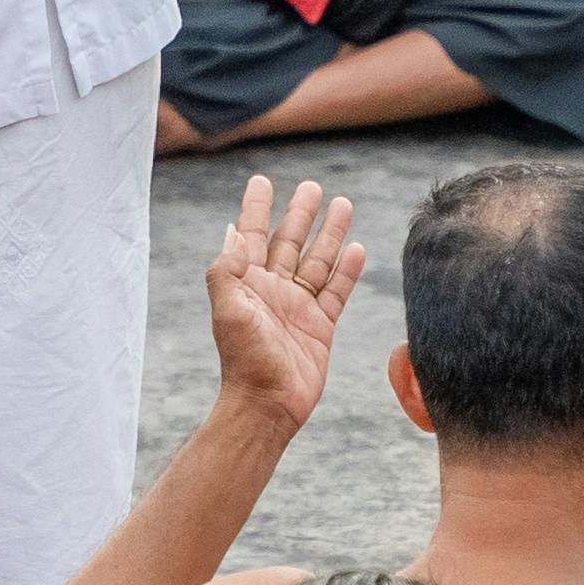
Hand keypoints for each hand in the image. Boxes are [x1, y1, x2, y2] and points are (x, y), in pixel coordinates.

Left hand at [207, 176, 363, 433]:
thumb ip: (226, 270)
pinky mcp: (320, 326)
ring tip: (343, 204)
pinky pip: (336, 291)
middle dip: (300, 214)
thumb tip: (232, 232)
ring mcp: (298, 306)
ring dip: (329, 234)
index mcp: (247, 282)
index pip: (253, 235)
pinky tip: (357, 248)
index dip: (256, 208)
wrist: (267, 403)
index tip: (261, 181)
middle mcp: (273, 290)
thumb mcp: (227, 310)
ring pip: (317, 261)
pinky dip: (347, 271)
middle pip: (289, 241)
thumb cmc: (243, 359)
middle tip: (312, 186)